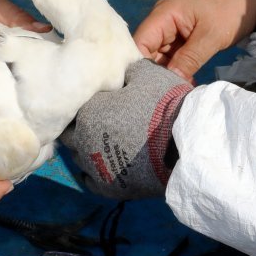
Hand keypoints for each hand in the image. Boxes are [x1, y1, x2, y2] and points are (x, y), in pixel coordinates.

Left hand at [61, 59, 192, 199]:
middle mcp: (82, 141)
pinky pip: (89, 180)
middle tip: (99, 121)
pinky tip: (104, 163)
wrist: (184, 145)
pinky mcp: (108, 188)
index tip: (96, 101)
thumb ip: (126, 69)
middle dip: (80, 126)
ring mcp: (94, 167)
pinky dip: (93, 171)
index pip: (72, 107)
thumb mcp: (146, 73)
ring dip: (87, 148)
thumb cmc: (163, 105)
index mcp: (87, 112)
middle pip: (70, 134)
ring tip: (105, 142)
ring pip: (78, 157)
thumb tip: (119, 68)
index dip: (84, 102)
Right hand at [133, 0, 255, 81]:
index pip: (139, 43)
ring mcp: (173, 29)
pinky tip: (184, 84)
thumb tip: (170, 82)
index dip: (140, 66)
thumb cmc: (231, 9)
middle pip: (147, 51)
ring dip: (167, 74)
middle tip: (165, 95)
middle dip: (154, 74)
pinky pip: (173, 55)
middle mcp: (162, 21)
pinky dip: (177, 69)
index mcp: (163, 14)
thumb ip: (188, 59)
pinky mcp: (183, 36)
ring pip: (160, 56)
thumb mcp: (211, 36)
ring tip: (174, 93)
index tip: (148, 89)